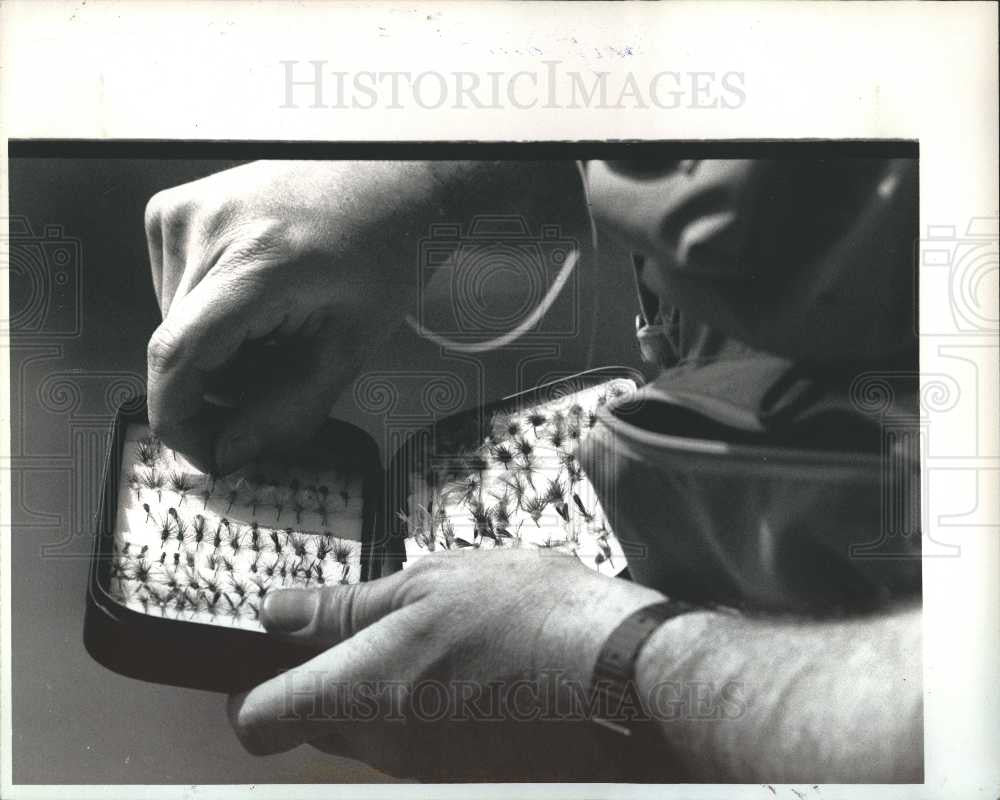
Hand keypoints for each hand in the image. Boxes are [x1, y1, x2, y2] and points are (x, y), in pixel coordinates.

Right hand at [143, 160, 432, 472]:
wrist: (388, 178)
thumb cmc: (386, 252)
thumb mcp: (351, 345)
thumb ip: (288, 410)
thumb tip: (229, 456)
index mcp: (254, 261)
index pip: (177, 358)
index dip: (183, 423)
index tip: (210, 454)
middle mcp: (204, 228)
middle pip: (180, 352)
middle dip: (227, 384)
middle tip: (287, 367)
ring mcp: (183, 212)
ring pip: (176, 326)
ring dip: (222, 348)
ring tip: (282, 321)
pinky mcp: (173, 209)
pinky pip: (175, 292)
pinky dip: (213, 314)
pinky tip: (261, 295)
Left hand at [227, 548, 668, 779]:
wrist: (618, 670)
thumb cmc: (524, 616)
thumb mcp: (425, 583)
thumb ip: (344, 606)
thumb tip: (280, 610)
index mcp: (356, 692)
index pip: (257, 719)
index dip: (255, 683)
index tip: (280, 644)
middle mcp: (381, 745)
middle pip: (315, 720)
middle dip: (328, 674)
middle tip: (375, 617)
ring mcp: (426, 764)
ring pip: (370, 726)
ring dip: (385, 682)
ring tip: (437, 629)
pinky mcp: (466, 767)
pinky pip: (419, 736)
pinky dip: (427, 699)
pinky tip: (470, 657)